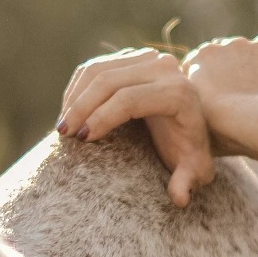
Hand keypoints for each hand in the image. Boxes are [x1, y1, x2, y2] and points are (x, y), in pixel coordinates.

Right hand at [57, 48, 214, 207]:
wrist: (194, 122)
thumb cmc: (190, 150)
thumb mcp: (195, 168)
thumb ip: (188, 181)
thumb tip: (179, 199)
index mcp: (178, 92)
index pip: (129, 99)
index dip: (101, 118)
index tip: (82, 139)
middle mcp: (164, 68)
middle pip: (109, 81)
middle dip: (81, 107)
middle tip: (63, 134)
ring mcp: (146, 58)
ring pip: (97, 70)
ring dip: (74, 97)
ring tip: (62, 126)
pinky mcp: (130, 57)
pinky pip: (94, 67)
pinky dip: (76, 88)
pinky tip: (68, 112)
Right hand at [183, 36, 257, 155]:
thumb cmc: (221, 127)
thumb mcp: (193, 116)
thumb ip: (190, 102)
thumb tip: (189, 113)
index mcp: (205, 55)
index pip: (202, 61)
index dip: (207, 79)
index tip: (213, 96)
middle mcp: (231, 43)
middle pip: (231, 54)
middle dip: (233, 70)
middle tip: (238, 97)